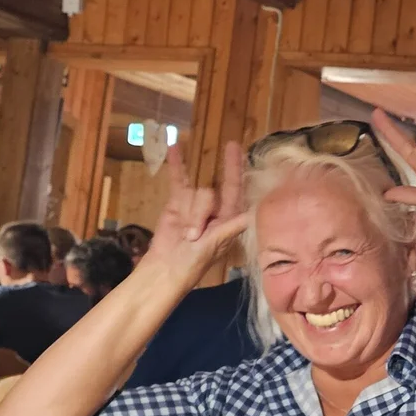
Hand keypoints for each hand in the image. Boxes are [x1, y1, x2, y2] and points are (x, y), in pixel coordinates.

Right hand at [140, 143, 247, 288]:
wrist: (166, 268)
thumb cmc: (194, 262)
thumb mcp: (215, 245)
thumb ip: (230, 228)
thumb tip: (249, 215)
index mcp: (229, 218)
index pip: (235, 189)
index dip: (237, 169)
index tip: (236, 148)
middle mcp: (215, 208)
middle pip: (211, 192)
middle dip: (209, 200)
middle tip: (229, 155)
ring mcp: (195, 203)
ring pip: (195, 192)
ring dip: (190, 213)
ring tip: (187, 235)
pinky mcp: (177, 202)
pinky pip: (178, 180)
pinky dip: (177, 164)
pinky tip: (174, 147)